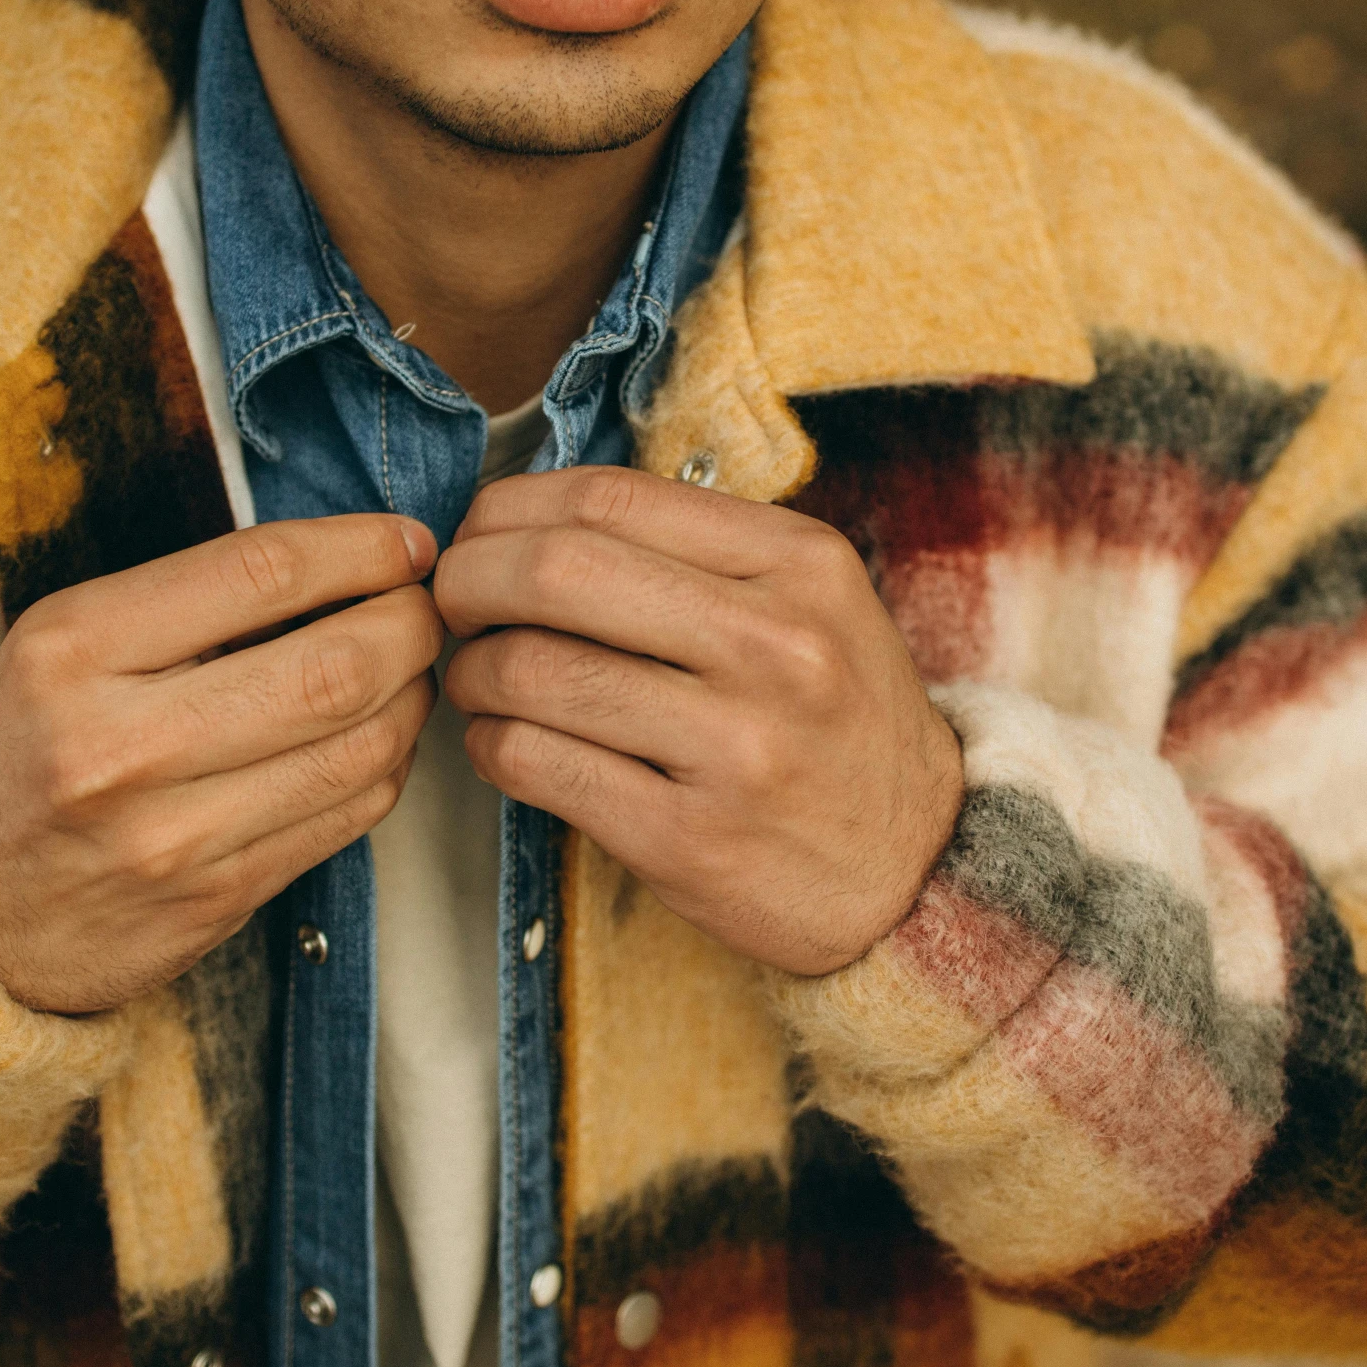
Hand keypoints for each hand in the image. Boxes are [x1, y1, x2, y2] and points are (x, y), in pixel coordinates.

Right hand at [0, 515, 441, 1013]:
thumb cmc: (31, 749)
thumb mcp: (66, 643)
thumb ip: (191, 601)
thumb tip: (348, 560)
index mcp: (76, 650)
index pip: (260, 573)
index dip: (359, 550)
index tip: (406, 544)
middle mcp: (122, 745)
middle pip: (331, 668)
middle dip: (410, 627)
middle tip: (429, 608)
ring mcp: (172, 835)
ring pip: (357, 750)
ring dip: (412, 699)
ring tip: (412, 670)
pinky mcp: (215, 900)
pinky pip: (345, 819)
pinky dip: (386, 766)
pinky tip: (379, 737)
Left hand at [434, 468, 960, 976]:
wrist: (916, 868)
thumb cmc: (834, 721)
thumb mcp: (809, 603)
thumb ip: (694, 550)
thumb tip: (532, 516)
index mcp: (799, 564)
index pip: (608, 499)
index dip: (509, 511)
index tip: (480, 538)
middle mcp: (775, 647)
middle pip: (558, 571)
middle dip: (469, 579)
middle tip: (450, 603)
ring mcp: (735, 748)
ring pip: (533, 671)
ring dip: (473, 671)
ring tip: (477, 680)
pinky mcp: (688, 839)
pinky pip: (537, 765)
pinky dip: (490, 745)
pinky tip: (501, 742)